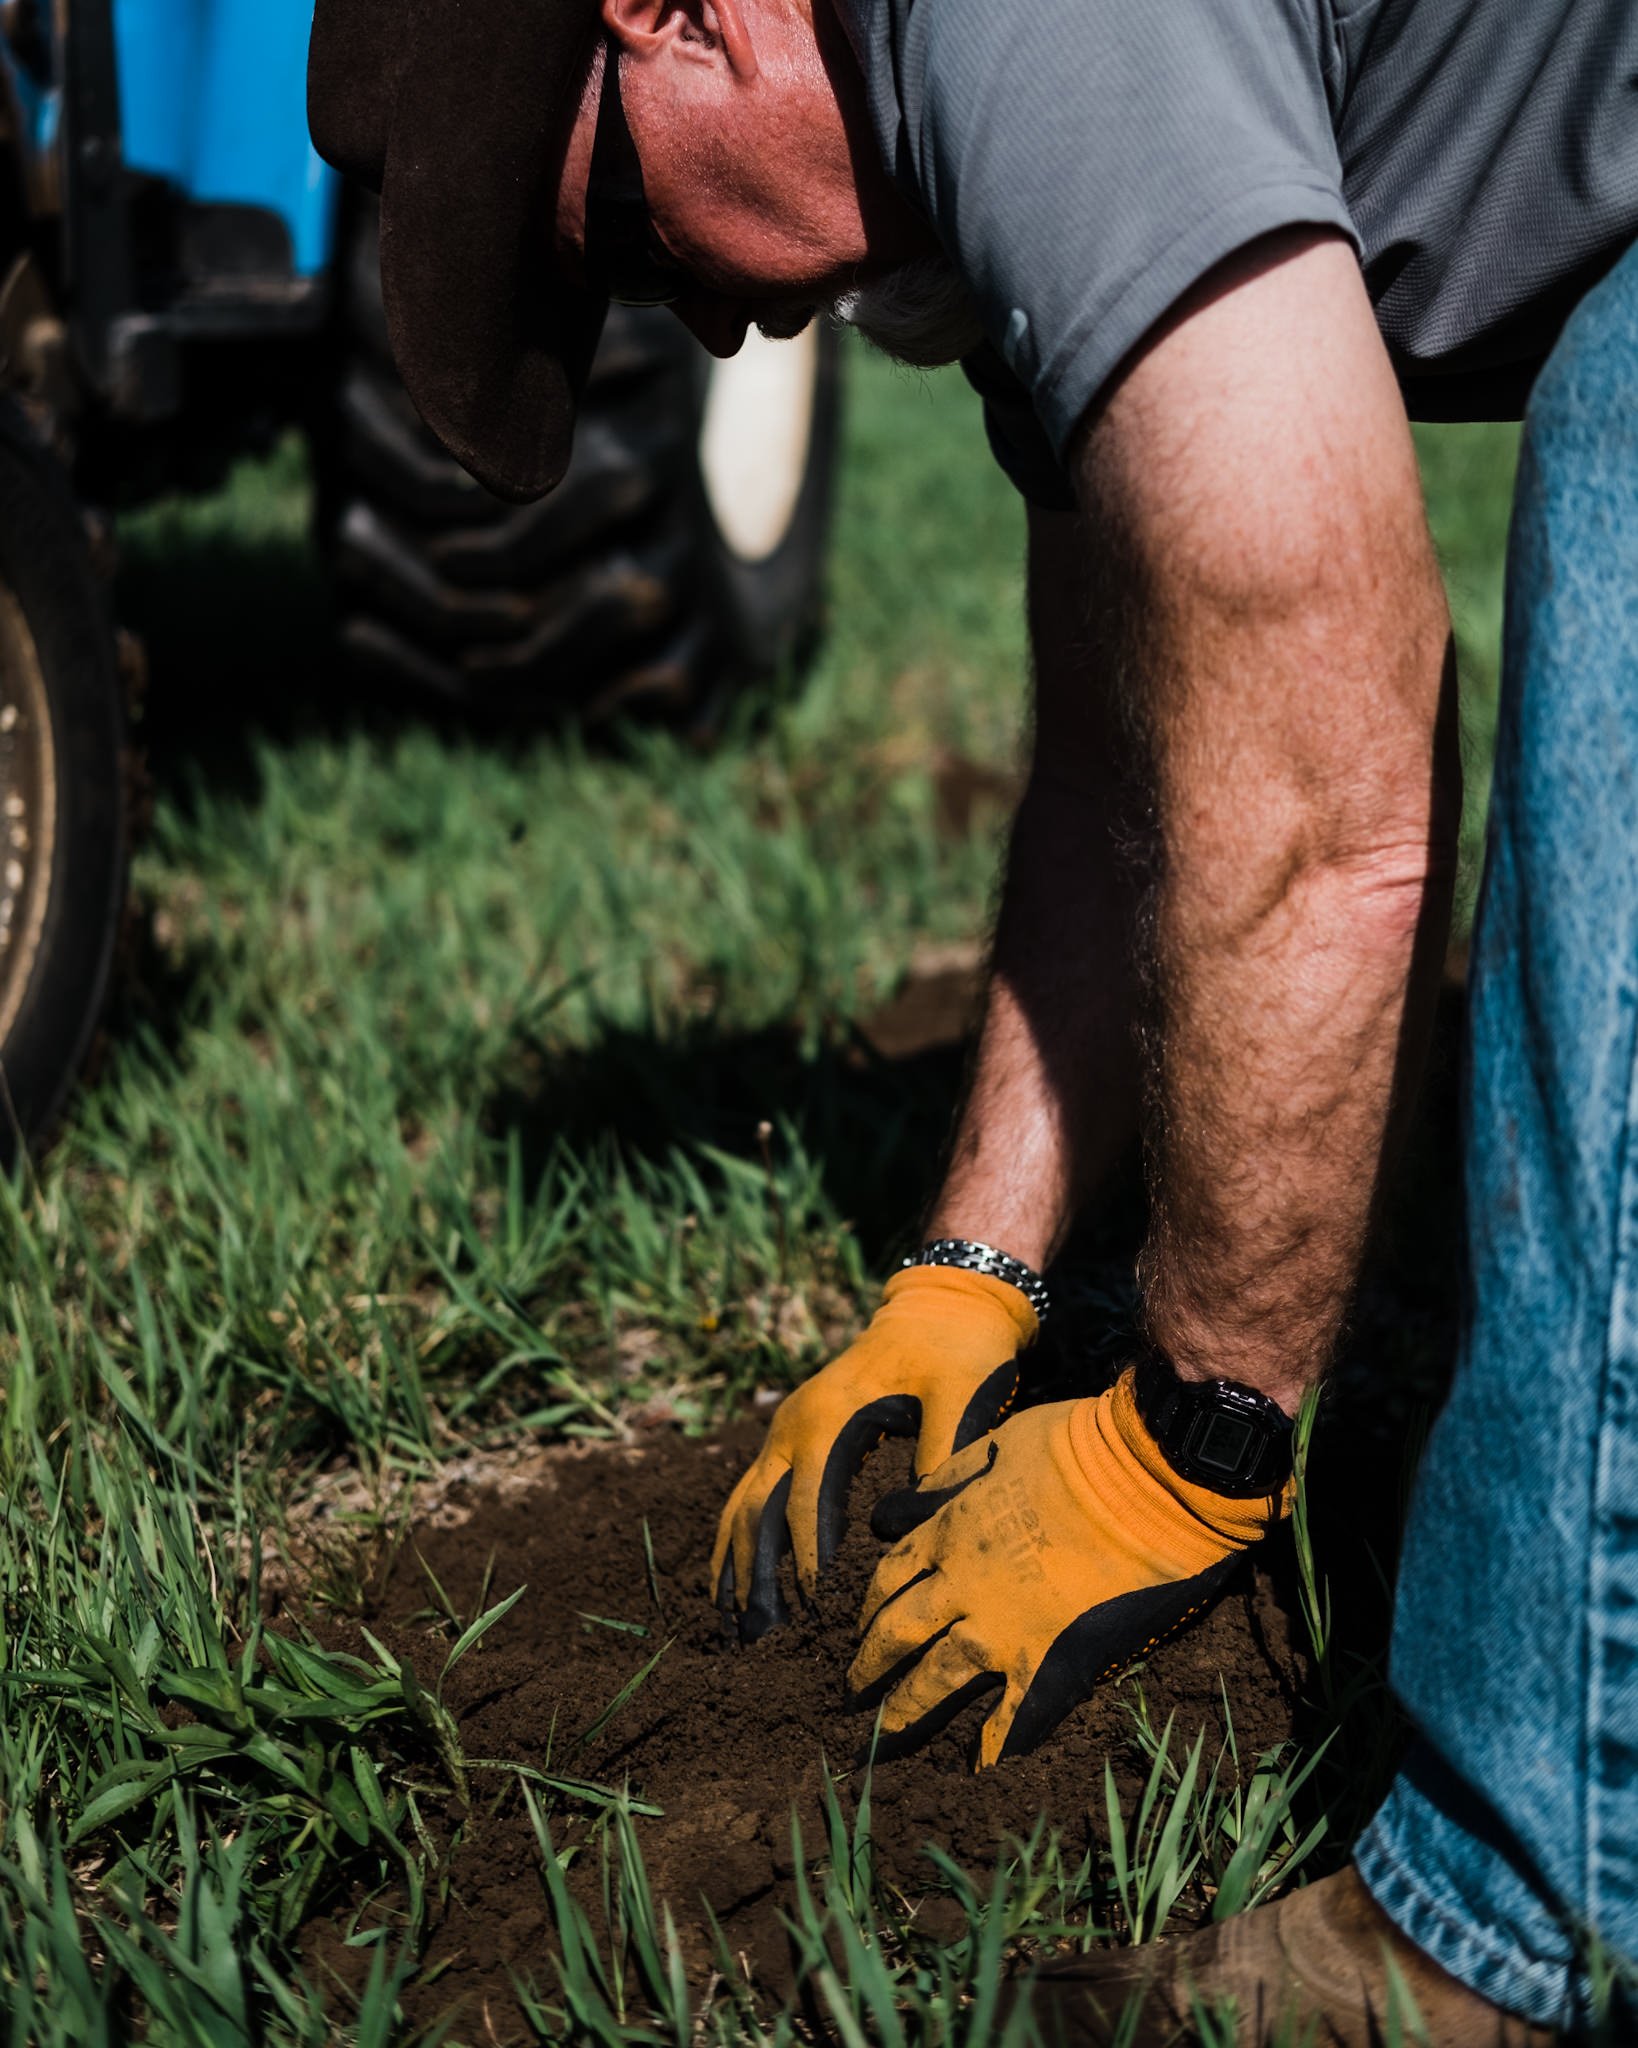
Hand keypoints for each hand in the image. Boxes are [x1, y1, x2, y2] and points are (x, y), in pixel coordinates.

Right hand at [711, 1265, 1037, 1639]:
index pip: (805, 1502)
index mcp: (828, 1417)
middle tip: (758, 1635)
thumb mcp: (961, 1392)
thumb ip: (942, 1449)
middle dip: (755, 1573)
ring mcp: (787, 1428)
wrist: (942, 1305)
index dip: (806, 1559)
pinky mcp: (794, 1434)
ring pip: (743, 1503)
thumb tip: (918, 1516)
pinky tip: (734, 1580)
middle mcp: (793, 1424)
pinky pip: (752, 1491)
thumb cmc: (956, 1352)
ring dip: (736, 1561)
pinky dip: (739, 1536)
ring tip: (733, 1621)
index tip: (814, 1609)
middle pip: (756, 1508)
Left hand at [848, 1371, 1288, 1766]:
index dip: (871, 1604)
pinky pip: (1015, 1716)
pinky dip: (993, 1749)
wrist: (1149, 1478)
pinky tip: (978, 1770)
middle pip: (898, 1632)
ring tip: (885, 1734)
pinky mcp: (1053, 1661)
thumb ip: (944, 1481)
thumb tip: (894, 1509)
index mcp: (950, 1530)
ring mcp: (1004, 1629)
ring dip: (906, 1709)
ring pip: (937, 1678)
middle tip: (851, 1688)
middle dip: (869, 1663)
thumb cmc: (1078, 1447)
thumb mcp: (996, 1446)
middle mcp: (962, 1585)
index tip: (861, 1624)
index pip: (891, 1576)